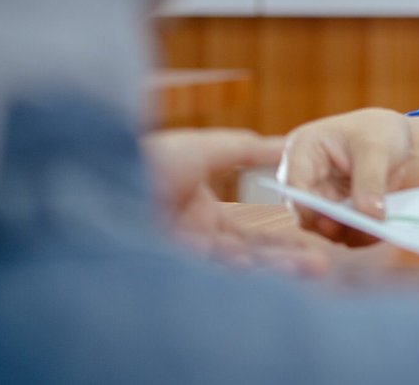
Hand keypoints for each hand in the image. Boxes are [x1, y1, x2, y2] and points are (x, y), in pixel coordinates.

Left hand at [142, 128, 330, 274]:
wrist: (97, 175)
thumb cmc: (146, 158)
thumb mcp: (204, 147)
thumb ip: (244, 149)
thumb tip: (284, 144)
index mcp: (201, 213)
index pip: (250, 232)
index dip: (282, 236)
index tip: (314, 239)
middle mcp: (194, 239)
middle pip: (250, 254)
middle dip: (286, 259)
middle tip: (321, 264)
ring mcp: (182, 256)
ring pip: (237, 267)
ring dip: (273, 268)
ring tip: (310, 268)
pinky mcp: (170, 268)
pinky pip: (212, 273)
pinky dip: (237, 270)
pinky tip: (258, 266)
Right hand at [278, 108, 413, 245]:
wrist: (392, 141)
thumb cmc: (376, 131)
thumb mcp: (376, 146)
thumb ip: (371, 179)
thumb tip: (369, 215)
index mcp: (302, 151)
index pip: (293, 183)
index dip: (306, 205)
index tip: (328, 221)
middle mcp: (305, 181)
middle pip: (307, 213)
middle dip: (334, 225)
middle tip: (362, 230)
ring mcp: (320, 202)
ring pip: (326, 229)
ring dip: (351, 233)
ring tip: (378, 231)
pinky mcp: (337, 218)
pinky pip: (346, 234)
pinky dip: (362, 236)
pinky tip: (381, 231)